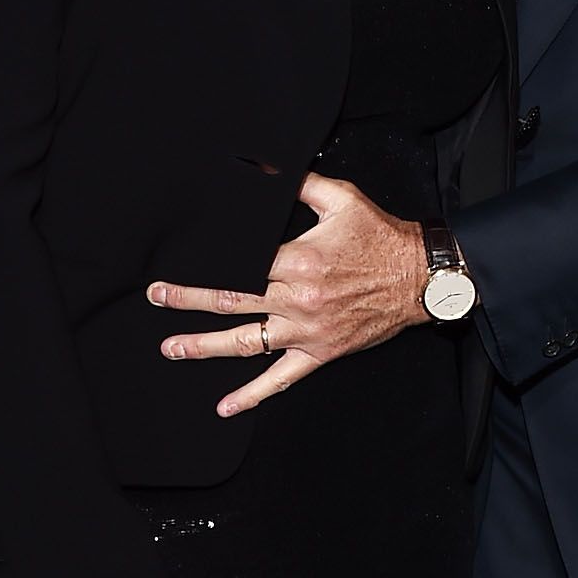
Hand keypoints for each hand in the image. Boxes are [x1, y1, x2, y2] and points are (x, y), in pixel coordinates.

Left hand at [148, 175, 424, 417]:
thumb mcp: (342, 200)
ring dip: (204, 345)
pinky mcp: (319, 352)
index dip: (207, 263)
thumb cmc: (381, 239)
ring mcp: (305, 330)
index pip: (239, 262)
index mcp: (297, 261)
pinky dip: (252, 394)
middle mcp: (296, 299)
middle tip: (157, 297)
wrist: (420, 279)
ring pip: (245, 341)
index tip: (178, 261)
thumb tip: (267, 170)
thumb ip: (301, 185)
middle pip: (231, 300)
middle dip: (188, 299)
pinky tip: (226, 406)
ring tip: (172, 347)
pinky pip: (280, 379)